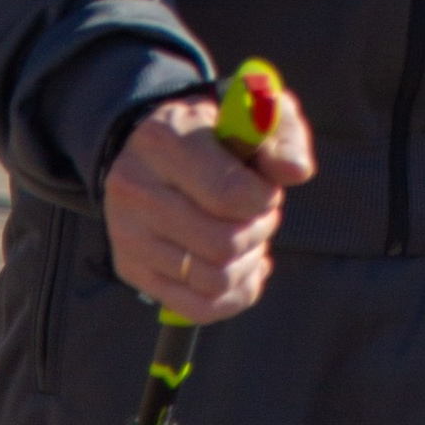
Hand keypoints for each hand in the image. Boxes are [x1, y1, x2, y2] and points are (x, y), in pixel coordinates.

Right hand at [103, 82, 315, 321]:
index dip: (265, 200)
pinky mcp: (131, 268)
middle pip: (222, 244)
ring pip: (213, 280)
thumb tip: (296, 173)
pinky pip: (196, 308)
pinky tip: (246, 268)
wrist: (160, 148)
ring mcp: (127, 233)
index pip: (229, 195)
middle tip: (262, 213)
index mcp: (162, 139)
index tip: (268, 189)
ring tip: (252, 236)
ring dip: (249, 262)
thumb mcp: (253, 116)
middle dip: (259, 231)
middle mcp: (135, 188)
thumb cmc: (217, 132)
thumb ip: (282, 138)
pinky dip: (235, 295)